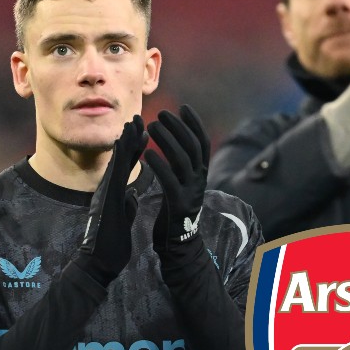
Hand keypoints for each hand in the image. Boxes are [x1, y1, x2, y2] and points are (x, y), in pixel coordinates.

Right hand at [80, 115, 146, 278]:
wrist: (97, 263)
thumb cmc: (110, 246)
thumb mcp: (123, 220)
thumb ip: (127, 205)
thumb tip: (133, 195)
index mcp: (115, 194)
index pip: (127, 167)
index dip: (136, 149)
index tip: (144, 131)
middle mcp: (109, 189)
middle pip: (122, 158)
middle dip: (131, 137)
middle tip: (139, 116)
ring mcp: (107, 192)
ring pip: (118, 160)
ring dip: (126, 140)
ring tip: (134, 121)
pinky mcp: (107, 198)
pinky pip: (116, 172)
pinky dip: (121, 156)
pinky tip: (126, 141)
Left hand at [147, 106, 208, 248]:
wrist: (179, 242)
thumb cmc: (176, 209)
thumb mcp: (183, 183)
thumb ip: (182, 165)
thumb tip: (176, 140)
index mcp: (202, 173)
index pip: (202, 142)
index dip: (194, 123)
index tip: (183, 107)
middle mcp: (200, 180)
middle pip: (192, 147)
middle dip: (178, 127)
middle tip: (162, 113)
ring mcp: (191, 191)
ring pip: (182, 159)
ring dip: (167, 139)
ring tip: (152, 126)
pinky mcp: (178, 203)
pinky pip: (169, 180)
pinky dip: (159, 164)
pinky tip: (147, 153)